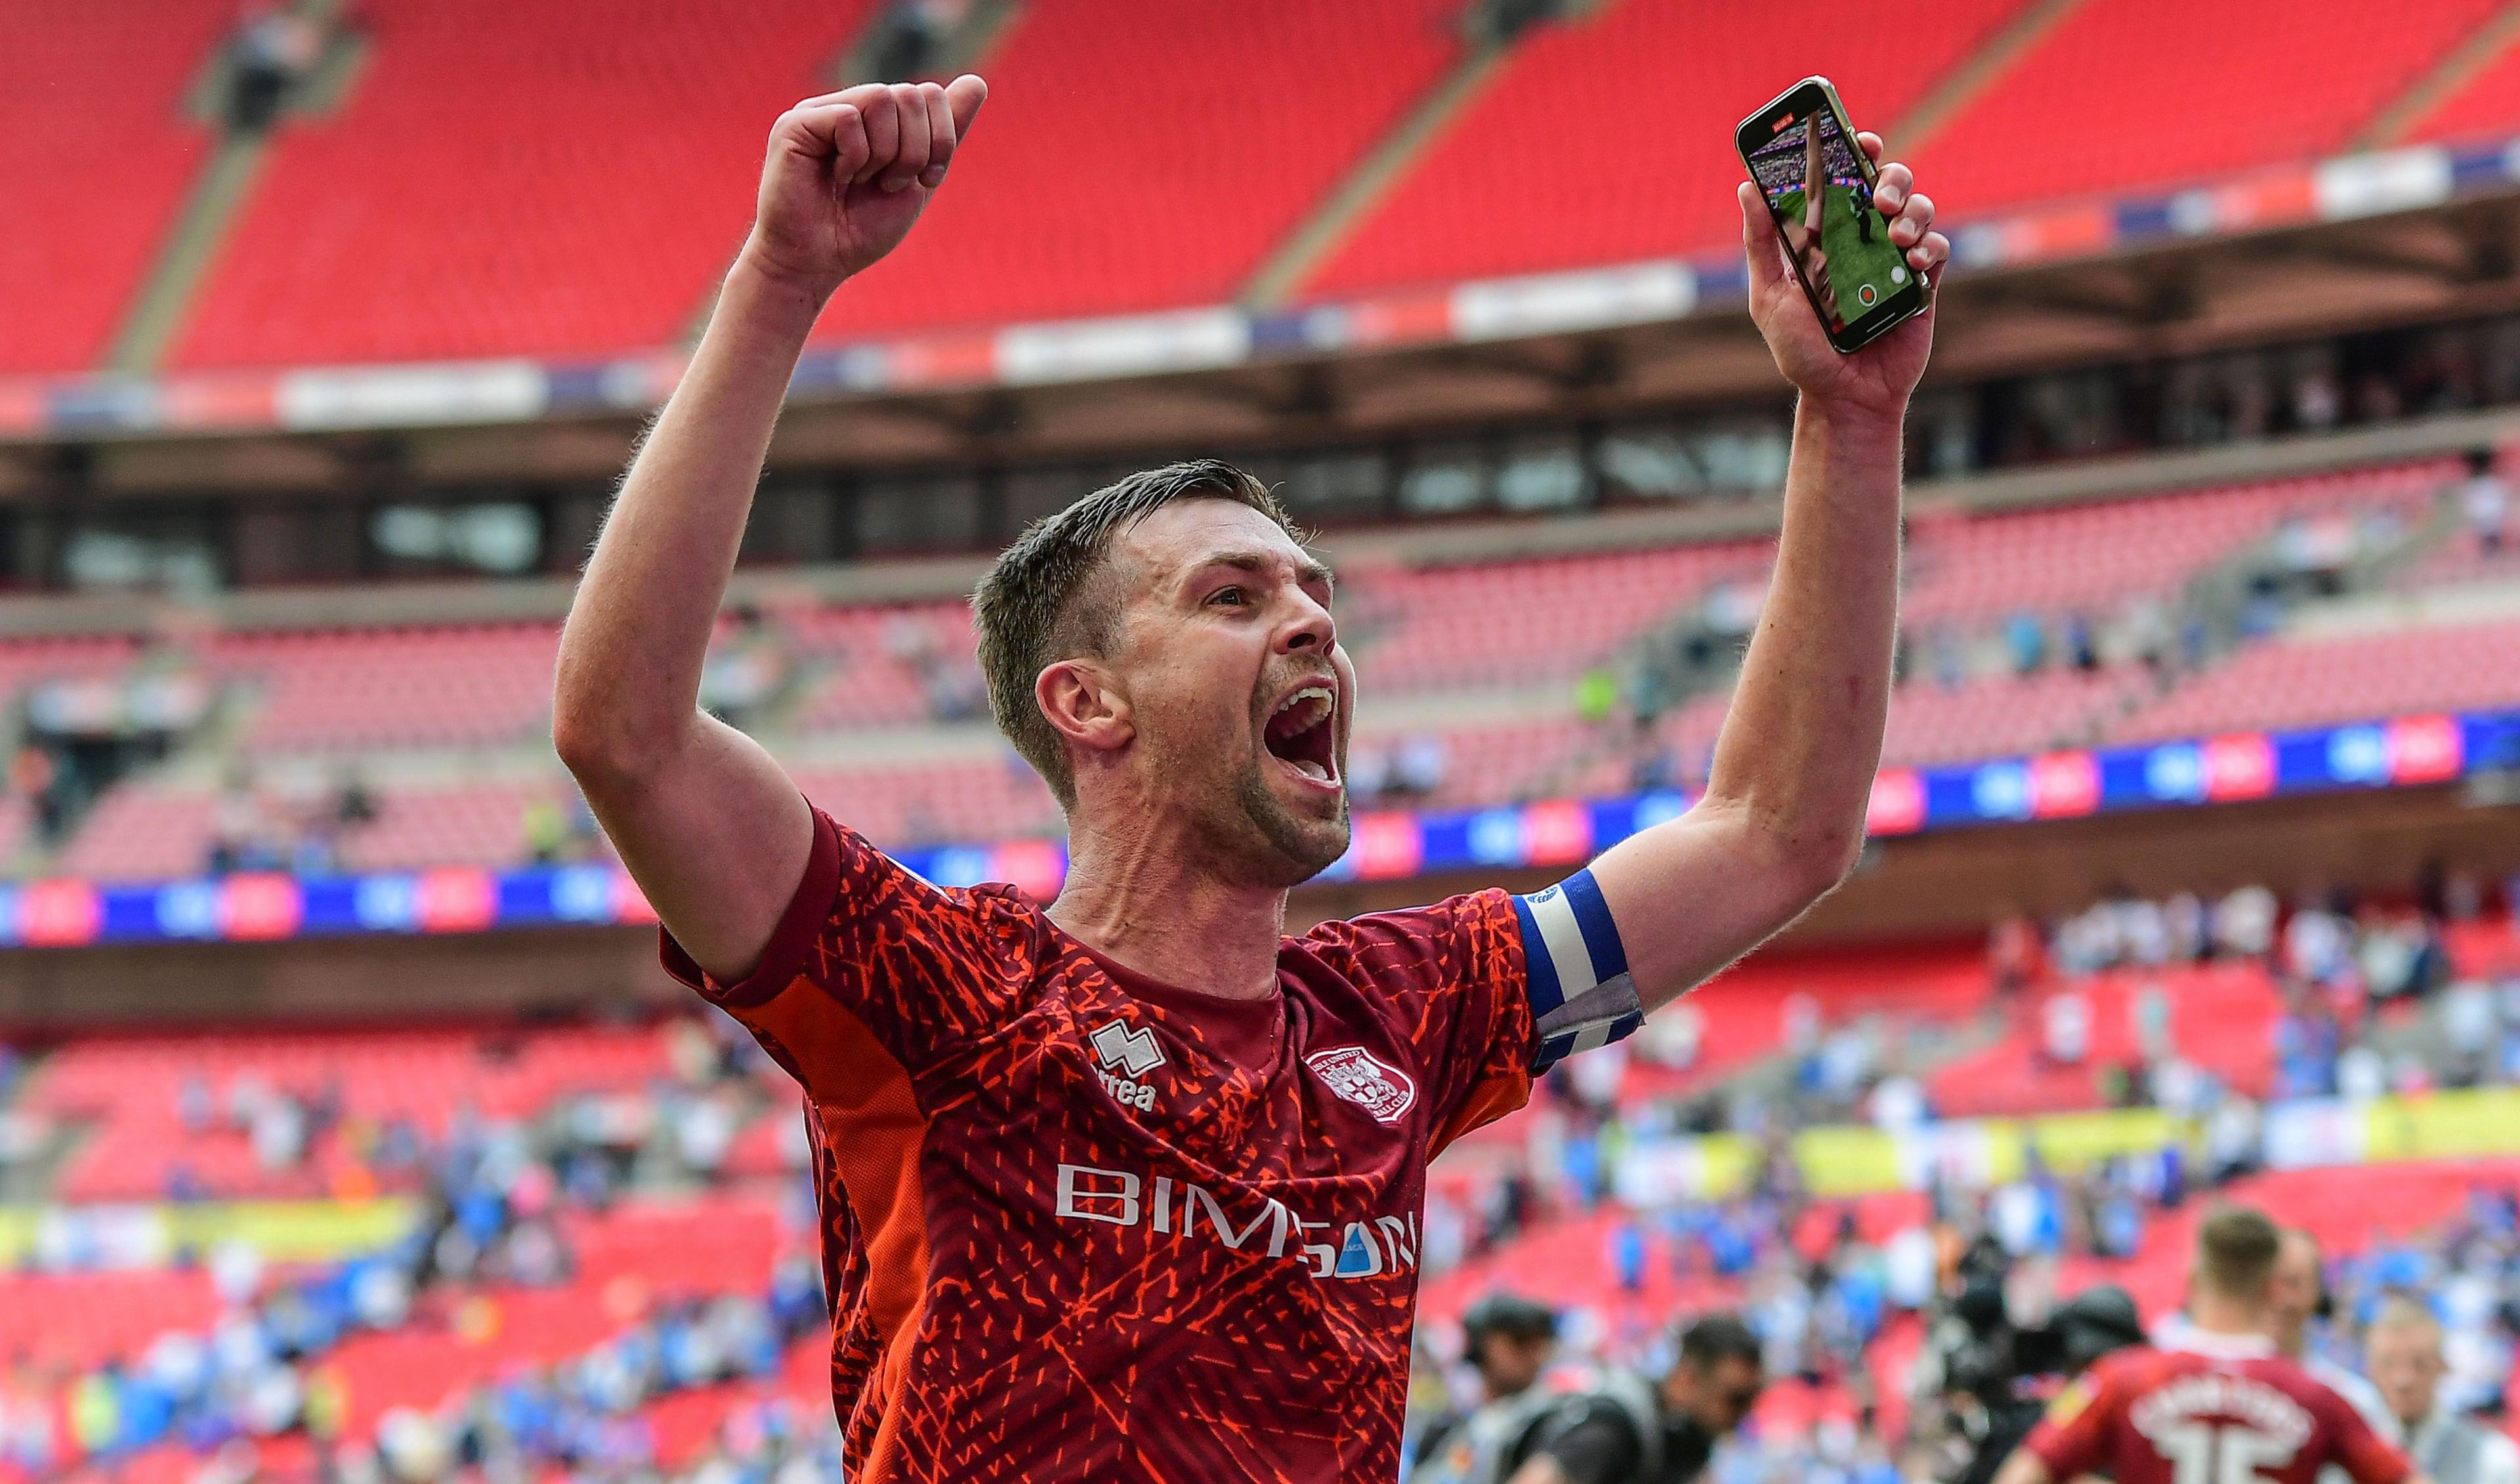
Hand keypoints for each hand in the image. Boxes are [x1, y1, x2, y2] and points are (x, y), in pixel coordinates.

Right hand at [738, 75, 987, 299]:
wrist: (817, 264)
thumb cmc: (861, 230)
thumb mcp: (919, 180)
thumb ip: (945, 134)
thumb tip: (978, 81)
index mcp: (879, 118)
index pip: (930, 94)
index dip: (940, 140)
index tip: (923, 180)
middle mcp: (850, 106)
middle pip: (910, 94)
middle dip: (915, 151)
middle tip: (888, 184)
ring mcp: (821, 111)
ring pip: (881, 98)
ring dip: (885, 154)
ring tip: (862, 181)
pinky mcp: (795, 124)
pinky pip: (848, 117)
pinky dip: (855, 156)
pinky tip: (838, 177)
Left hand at [1738, 131, 1948, 417]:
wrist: (1843, 397)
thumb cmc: (1803, 351)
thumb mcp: (1771, 295)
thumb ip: (1762, 242)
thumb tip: (1747, 187)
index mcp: (1828, 237)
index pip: (1844, 180)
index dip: (1854, 151)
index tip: (1857, 136)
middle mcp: (1864, 242)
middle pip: (1888, 184)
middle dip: (1889, 177)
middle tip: (1877, 197)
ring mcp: (1896, 261)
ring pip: (1918, 209)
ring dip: (1911, 211)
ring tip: (1895, 235)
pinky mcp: (1923, 286)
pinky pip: (1937, 249)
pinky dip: (1930, 246)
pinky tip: (1915, 261)